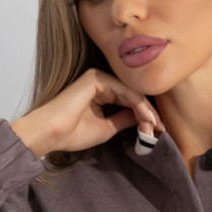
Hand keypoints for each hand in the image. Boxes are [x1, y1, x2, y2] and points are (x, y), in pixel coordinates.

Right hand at [9, 68, 163, 156]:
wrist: (51, 133)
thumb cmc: (72, 133)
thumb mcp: (107, 128)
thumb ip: (124, 120)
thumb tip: (143, 119)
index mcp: (100, 92)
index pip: (129, 101)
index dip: (145, 116)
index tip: (157, 132)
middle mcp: (100, 82)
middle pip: (133, 95)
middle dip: (149, 114)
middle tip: (161, 130)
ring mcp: (98, 78)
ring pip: (132, 93)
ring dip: (146, 111)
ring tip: (155, 128)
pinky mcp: (97, 79)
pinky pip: (125, 92)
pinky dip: (138, 106)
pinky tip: (147, 119)